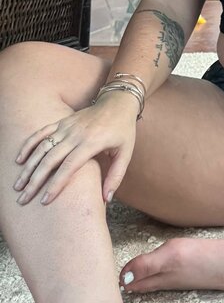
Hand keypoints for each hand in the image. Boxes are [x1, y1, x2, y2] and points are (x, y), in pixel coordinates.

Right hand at [12, 96, 137, 206]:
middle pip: (50, 159)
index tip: (45, 200)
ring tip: (18, 185)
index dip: (56, 184)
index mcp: (92, 142)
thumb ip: (116, 177)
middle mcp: (76, 134)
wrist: (118, 102)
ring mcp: (67, 126)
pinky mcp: (62, 121)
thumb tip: (106, 199)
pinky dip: (29, 145)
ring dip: (28, 166)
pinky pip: (41, 133)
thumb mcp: (126, 153)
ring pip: (42, 147)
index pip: (69, 167)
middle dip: (35, 181)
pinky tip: (19, 160)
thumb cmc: (123, 130)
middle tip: (24, 199)